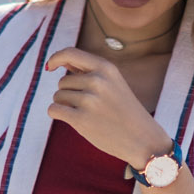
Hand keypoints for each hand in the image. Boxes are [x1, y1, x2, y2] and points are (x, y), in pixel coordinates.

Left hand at [45, 48, 171, 168]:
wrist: (143, 140)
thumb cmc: (125, 112)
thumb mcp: (113, 84)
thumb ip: (88, 72)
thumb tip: (60, 62)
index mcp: (106, 68)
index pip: (70, 53)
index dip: (55, 58)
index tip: (50, 67)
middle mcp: (97, 81)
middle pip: (62, 82)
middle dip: (68, 94)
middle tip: (88, 107)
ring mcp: (89, 100)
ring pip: (58, 97)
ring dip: (65, 106)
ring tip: (86, 115)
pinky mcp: (81, 119)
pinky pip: (54, 110)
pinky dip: (56, 114)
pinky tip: (71, 119)